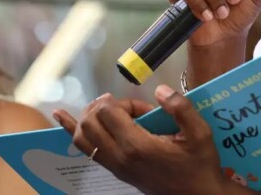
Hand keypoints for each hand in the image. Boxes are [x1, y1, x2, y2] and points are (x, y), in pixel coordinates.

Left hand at [53, 85, 243, 194]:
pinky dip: (72, 130)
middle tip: (127, 108)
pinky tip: (60, 115)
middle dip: (106, 107)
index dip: (123, 102)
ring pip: (82, 136)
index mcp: (137, 146)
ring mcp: (114, 166)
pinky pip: (85, 149)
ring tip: (106, 110)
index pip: (108, 111)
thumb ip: (180, 108)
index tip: (143, 109)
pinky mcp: (114, 171)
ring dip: (90, 117)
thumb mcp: (200, 134)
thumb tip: (160, 89)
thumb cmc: (199, 164)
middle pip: (91, 120)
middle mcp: (120, 157)